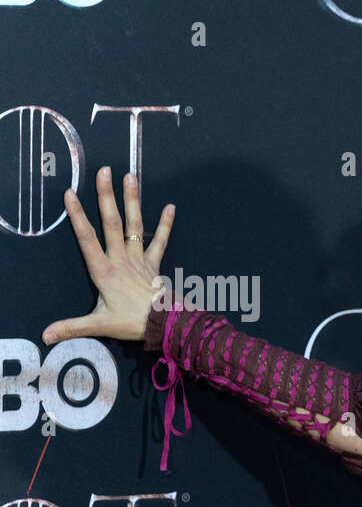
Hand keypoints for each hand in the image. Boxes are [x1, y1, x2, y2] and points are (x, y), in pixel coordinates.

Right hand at [44, 166, 175, 344]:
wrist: (165, 325)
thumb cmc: (131, 323)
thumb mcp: (99, 324)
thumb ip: (72, 327)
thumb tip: (45, 335)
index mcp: (104, 270)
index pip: (86, 238)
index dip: (77, 216)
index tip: (70, 194)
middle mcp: (121, 259)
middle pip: (112, 222)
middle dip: (106, 196)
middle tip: (104, 171)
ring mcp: (139, 259)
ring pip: (135, 225)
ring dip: (132, 200)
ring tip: (130, 176)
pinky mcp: (153, 264)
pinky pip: (161, 241)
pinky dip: (166, 224)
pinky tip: (171, 206)